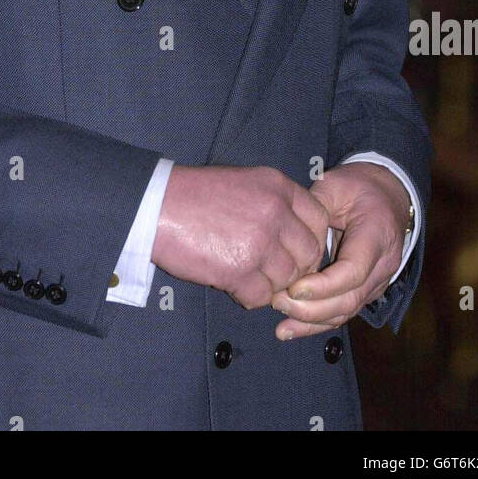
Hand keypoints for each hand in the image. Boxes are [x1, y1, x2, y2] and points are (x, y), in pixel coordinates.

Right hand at [151, 164, 329, 309]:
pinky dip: (250, 296)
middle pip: (309, 254)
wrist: (157, 205)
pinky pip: (262, 297)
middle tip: (271, 270)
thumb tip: (296, 235)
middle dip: (295, 268)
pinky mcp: (240, 270)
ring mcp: (259, 242)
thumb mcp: (245, 181)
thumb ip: (275, 203)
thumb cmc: (196, 194)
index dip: (310, 240)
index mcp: (278, 187)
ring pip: (287, 279)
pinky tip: (232, 284)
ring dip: (270, 283)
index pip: (319, 220)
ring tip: (245, 275)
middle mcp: (275, 212)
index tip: (294, 249)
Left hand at [271, 162, 409, 339]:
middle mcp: (382, 265)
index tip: (293, 287)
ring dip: (312, 321)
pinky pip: (342, 312)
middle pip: (350, 299)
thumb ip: (314, 208)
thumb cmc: (358, 188)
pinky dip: (316, 324)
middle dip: (312, 308)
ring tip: (281, 323)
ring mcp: (377, 282)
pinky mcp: (365, 291)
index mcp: (377, 234)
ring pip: (346, 311)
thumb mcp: (335, 186)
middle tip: (277, 301)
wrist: (386, 196)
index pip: (354, 271)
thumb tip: (287, 233)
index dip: (323, 285)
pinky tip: (289, 330)